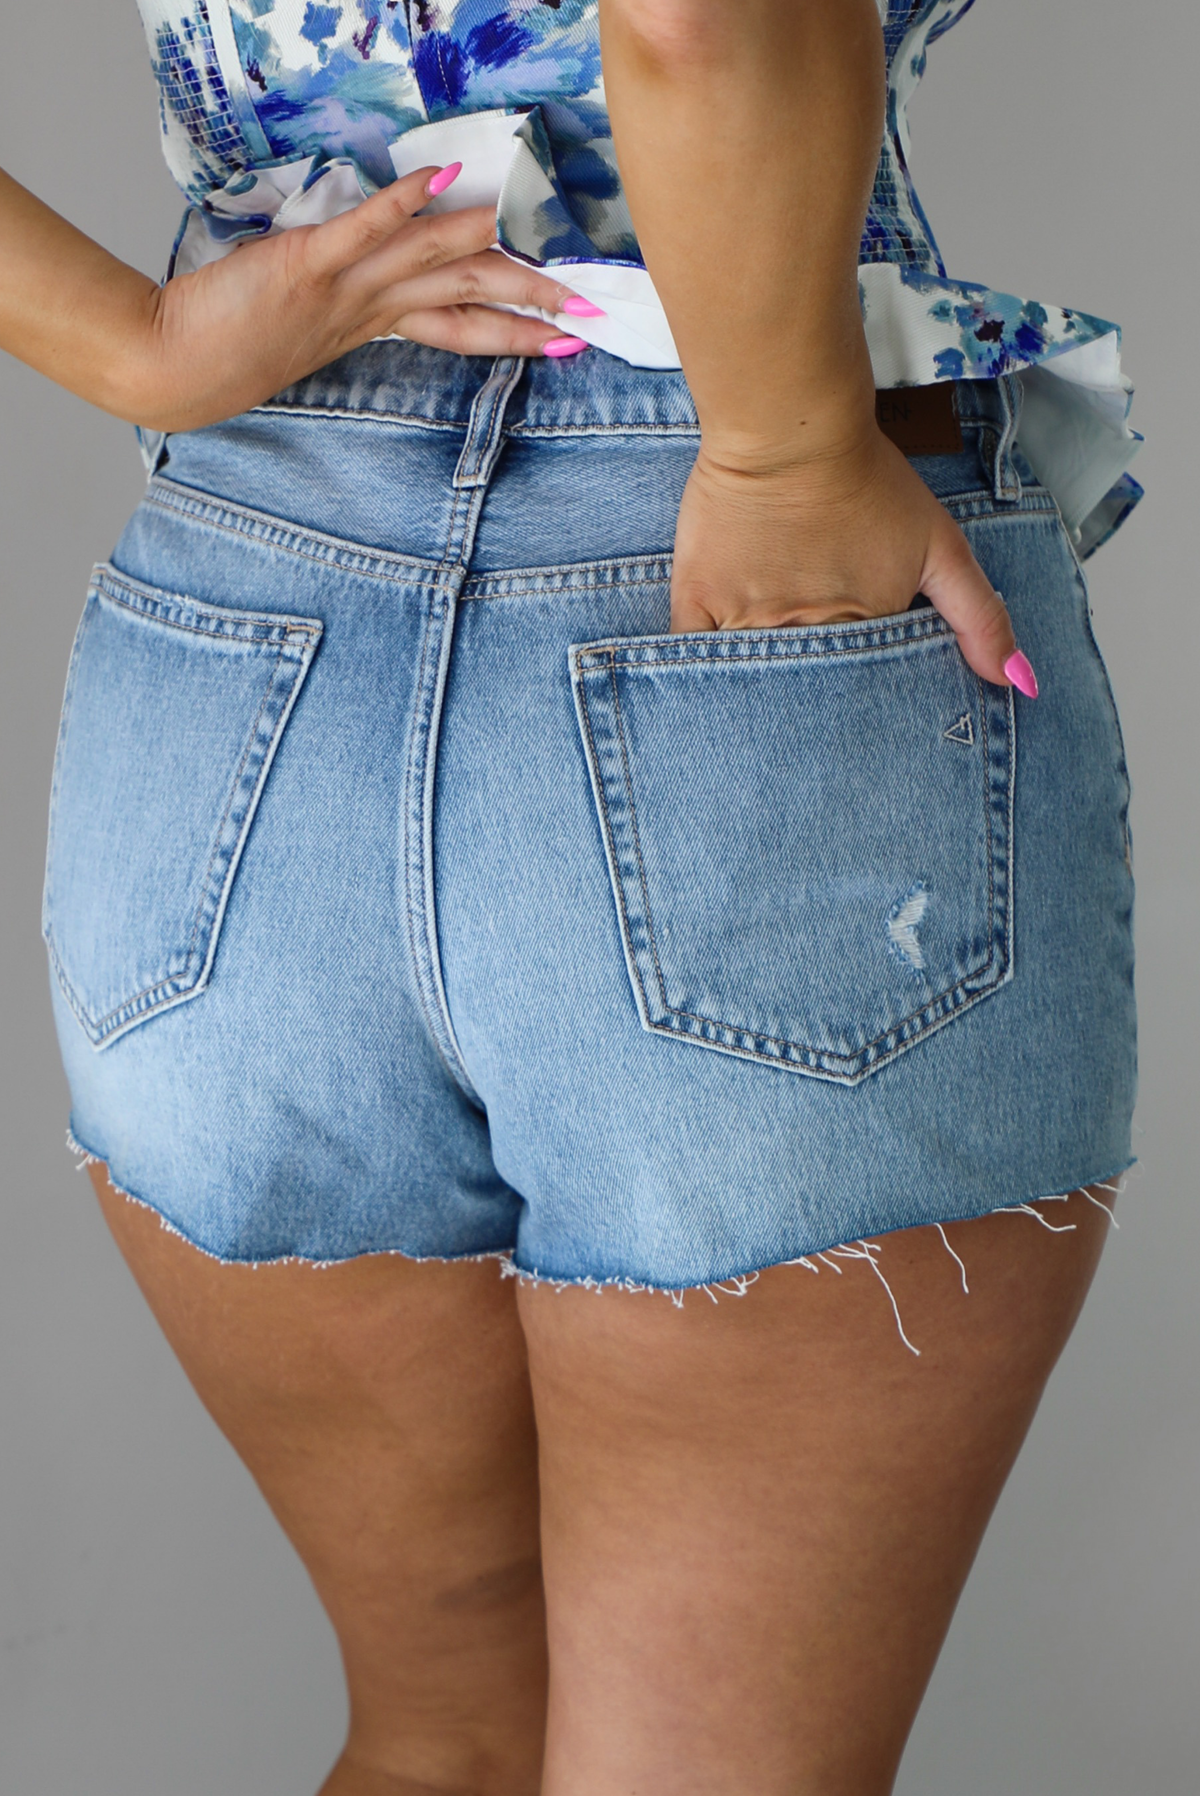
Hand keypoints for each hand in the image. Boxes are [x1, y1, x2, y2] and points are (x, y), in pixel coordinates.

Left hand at [123, 166, 588, 432]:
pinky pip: (363, 232)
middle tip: (588, 307)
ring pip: (432, 265)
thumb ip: (350, 305)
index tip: (568, 340)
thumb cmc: (233, 349)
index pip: (462, 330)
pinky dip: (402, 205)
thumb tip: (387, 284)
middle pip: (467, 300)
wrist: (176, 366)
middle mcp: (369, 311)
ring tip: (541, 237)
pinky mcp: (307, 265)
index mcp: (374, 327)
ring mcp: (343, 290)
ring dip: (489, 246)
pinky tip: (443, 181)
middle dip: (531, 302)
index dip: (518, 335)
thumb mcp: (307, 332)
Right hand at [671, 424, 1031, 691]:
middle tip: (805, 722)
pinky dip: (701, 675)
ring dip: (756, 700)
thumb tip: (1019, 684)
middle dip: (808, 712)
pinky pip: (693, 659)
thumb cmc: (867, 479)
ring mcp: (749, 620)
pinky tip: (704, 686)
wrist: (792, 428)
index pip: (857, 694)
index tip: (854, 712)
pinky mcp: (700, 599)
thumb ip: (979, 616)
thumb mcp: (941, 546)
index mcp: (862, 631)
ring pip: (751, 687)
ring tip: (758, 705)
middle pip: (804, 697)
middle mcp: (805, 634)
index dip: (856, 701)